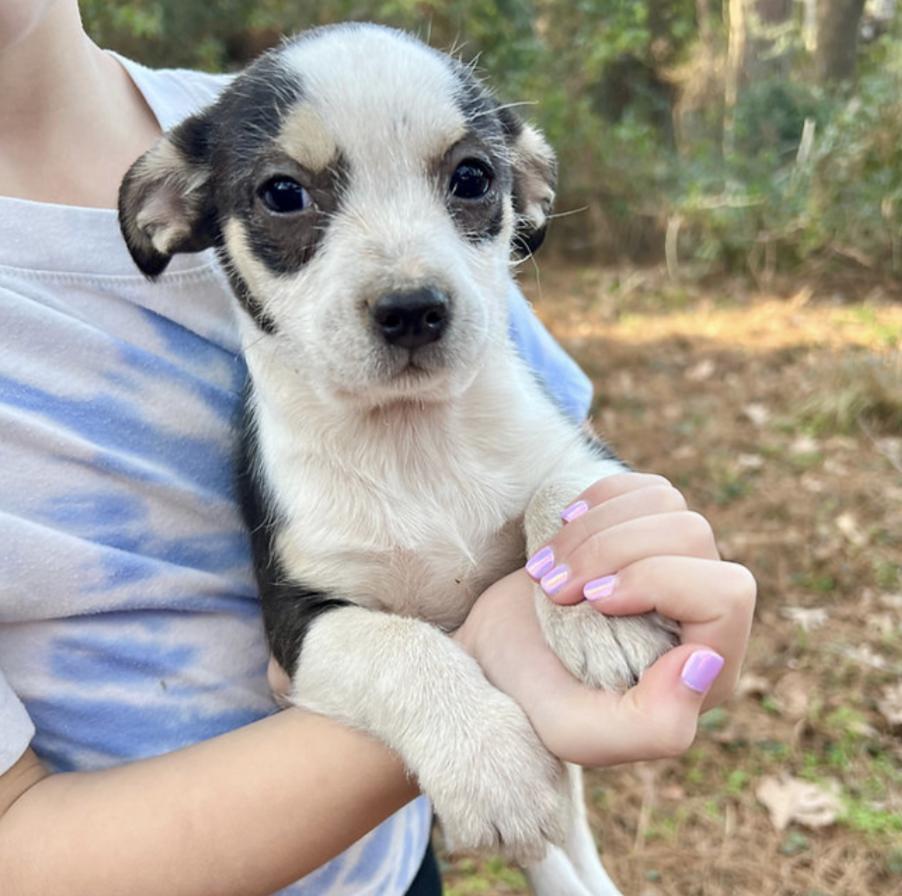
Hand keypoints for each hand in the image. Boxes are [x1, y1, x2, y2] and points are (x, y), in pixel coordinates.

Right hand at [455, 473, 754, 766]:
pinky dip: (598, 500)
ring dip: (592, 529)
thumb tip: (705, 661)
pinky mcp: (647, 531)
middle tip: (551, 588)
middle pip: (692, 534)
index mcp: (708, 667)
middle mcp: (703, 611)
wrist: (492, 656)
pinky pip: (644, 487)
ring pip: (668, 503)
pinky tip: (564, 531)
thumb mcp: (576, 732)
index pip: (727, 593)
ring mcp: (678, 563)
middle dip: (611, 550)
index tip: (592, 601)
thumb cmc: (533, 696)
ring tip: (544, 569)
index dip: (657, 581)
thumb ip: (654, 727)